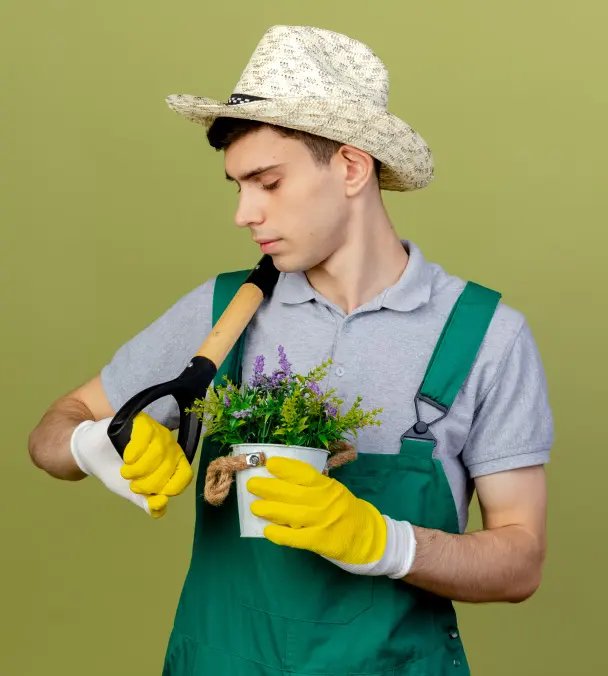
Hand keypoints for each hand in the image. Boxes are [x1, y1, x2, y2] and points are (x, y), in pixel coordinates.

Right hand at [70, 412, 192, 517]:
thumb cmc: (116, 471)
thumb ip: (147, 502)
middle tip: (131, 482)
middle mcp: (169, 446)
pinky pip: (147, 436)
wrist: (92, 454)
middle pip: (169, 467)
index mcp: (172, 463)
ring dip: (140, 469)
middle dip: (148, 483)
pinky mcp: (142, 422)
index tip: (149, 492)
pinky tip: (126, 457)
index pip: (184, 477)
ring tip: (126, 471)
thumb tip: (162, 505)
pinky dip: (136, 452)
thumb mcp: (132, 492)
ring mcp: (157, 432)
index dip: (168, 488)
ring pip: (159, 452)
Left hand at [247, 456, 415, 577]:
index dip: (286, 467)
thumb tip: (280, 481)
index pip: (305, 473)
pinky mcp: (322, 542)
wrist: (370, 538)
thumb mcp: (334, 492)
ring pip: (293, 514)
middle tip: (252, 485)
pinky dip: (281, 534)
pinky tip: (267, 531)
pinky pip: (298, 538)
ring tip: (254, 507)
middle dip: (271, 487)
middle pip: (294, 492)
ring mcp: (324, 522)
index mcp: (329, 486)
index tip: (269, 463)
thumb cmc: (346, 512)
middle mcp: (327, 501)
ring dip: (271, 509)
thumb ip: (313, 488)